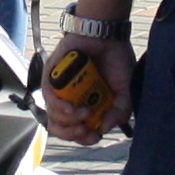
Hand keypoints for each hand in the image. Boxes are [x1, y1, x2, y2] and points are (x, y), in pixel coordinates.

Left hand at [40, 28, 133, 144]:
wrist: (106, 35)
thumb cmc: (115, 61)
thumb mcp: (125, 92)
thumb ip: (120, 112)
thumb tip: (104, 129)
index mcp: (88, 105)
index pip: (79, 131)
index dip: (85, 139)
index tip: (94, 136)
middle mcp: (71, 100)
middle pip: (62, 129)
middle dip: (73, 135)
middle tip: (85, 129)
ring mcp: (60, 90)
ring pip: (53, 118)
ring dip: (69, 121)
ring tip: (84, 113)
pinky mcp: (51, 78)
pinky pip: (49, 99)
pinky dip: (60, 107)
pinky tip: (72, 107)